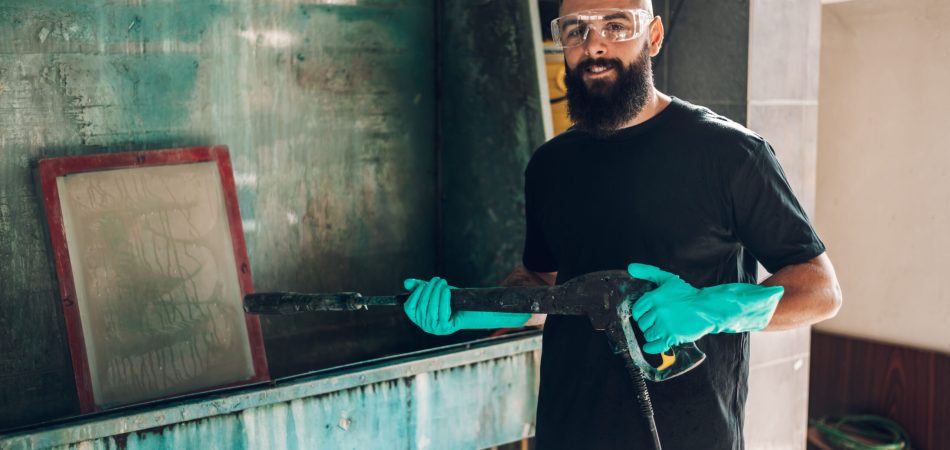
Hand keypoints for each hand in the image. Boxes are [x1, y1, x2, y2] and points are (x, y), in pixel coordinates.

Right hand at [404, 277, 459, 334]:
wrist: (467, 311)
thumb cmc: (449, 301)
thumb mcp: (433, 292)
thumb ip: (419, 287)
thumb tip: (406, 282)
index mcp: (418, 319)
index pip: (409, 308)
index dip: (414, 295)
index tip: (422, 284)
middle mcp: (424, 326)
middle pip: (422, 306)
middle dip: (428, 290)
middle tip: (436, 279)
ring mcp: (434, 328)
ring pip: (431, 308)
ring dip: (436, 292)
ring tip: (442, 282)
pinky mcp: (445, 328)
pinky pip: (442, 312)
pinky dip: (444, 298)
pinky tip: (446, 289)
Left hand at [627, 263, 783, 353]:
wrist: (707, 308)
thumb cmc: (686, 294)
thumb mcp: (667, 279)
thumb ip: (648, 272)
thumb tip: (630, 267)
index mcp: (653, 297)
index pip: (636, 310)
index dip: (641, 314)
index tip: (648, 315)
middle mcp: (657, 311)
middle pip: (642, 324)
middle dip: (649, 324)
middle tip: (658, 322)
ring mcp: (665, 324)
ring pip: (648, 335)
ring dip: (653, 335)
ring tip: (663, 329)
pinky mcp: (672, 336)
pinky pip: (655, 346)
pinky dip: (652, 347)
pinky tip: (651, 346)